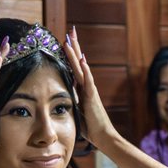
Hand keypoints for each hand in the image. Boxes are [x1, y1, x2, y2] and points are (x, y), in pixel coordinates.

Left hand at [62, 26, 116, 146]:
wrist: (103, 137)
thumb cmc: (90, 127)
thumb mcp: (76, 110)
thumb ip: (72, 99)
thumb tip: (64, 93)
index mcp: (82, 88)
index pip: (74, 67)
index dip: (70, 54)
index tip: (65, 40)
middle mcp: (87, 86)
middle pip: (79, 62)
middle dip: (74, 46)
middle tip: (70, 30)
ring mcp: (90, 90)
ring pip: (81, 68)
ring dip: (75, 53)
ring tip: (69, 39)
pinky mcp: (92, 97)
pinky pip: (88, 81)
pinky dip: (85, 69)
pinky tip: (82, 59)